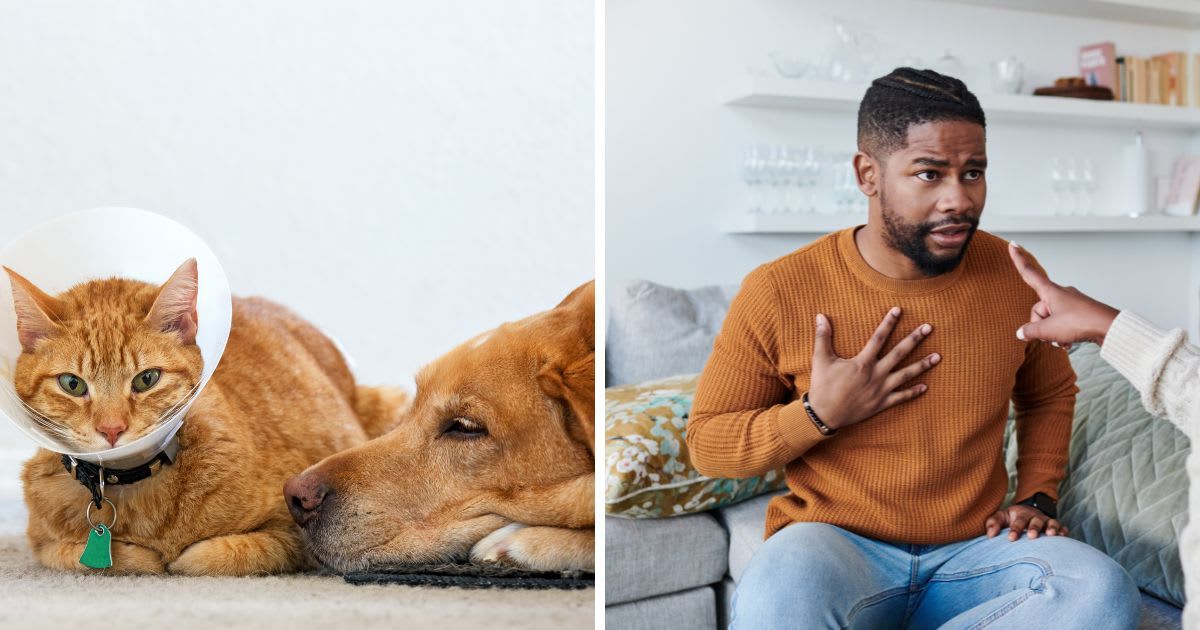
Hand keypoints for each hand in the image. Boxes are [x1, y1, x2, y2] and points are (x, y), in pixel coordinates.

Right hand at [807, 308, 939, 430]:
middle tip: (928, 328)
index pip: (878, 338)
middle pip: (899, 353)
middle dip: (914, 339)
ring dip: (922, 365)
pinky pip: (901, 397)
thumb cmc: (822, 386)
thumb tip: (820, 316)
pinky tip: (925, 386)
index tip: (898, 310)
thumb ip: (822, 337)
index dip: (888, 323)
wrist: (825, 415)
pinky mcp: (881, 404)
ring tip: (938, 357)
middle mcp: (876, 374)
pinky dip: (913, 392)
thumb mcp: (820, 359)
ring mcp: (881, 390)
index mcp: (862, 362)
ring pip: (906, 375)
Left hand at [985, 504, 1068, 540]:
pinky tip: (1064, 536)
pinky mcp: (1056, 526)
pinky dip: (1064, 531)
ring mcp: (1047, 521)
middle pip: (1036, 521)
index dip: (1015, 529)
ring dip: (1052, 528)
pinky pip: (1062, 528)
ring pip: (1051, 523)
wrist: (1027, 512)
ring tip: (1051, 535)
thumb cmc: (1011, 518)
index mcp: (1021, 514)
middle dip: (1034, 528)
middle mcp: (1035, 517)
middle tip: (1031, 536)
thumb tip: (990, 535)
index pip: (1018, 521)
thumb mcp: (1001, 517)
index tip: (1011, 538)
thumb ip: (993, 524)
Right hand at [1009, 242, 1118, 347]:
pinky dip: (1062, 334)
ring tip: (1061, 341)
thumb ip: (1031, 331)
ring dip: (1052, 333)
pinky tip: (1067, 344)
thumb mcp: (1049, 330)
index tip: (1013, 244)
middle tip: (1049, 337)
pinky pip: (1062, 323)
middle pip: (1039, 309)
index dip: (1019, 259)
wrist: (1110, 328)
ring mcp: (1070, 303)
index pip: (1029, 273)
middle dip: (1040, 326)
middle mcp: (1060, 294)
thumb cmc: (1082, 323)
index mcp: (1051, 292)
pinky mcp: (1079, 313)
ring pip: (1051, 318)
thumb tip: (1022, 333)